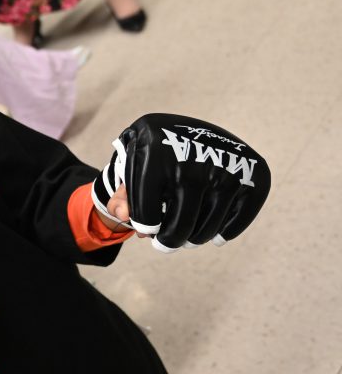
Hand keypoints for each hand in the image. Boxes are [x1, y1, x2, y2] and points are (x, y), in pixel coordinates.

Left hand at [92, 114, 270, 251]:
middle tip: (165, 244)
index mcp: (153, 152)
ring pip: (207, 229)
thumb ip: (122, 196)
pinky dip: (225, 233)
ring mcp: (224, 166)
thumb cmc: (150, 157)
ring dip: (194, 239)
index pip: (146, 213)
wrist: (180, 129)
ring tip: (185, 236)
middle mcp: (191, 157)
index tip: (147, 228)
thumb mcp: (130, 168)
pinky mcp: (252, 174)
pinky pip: (238, 221)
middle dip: (169, 242)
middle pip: (180, 225)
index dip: (145, 227)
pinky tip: (214, 234)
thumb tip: (122, 216)